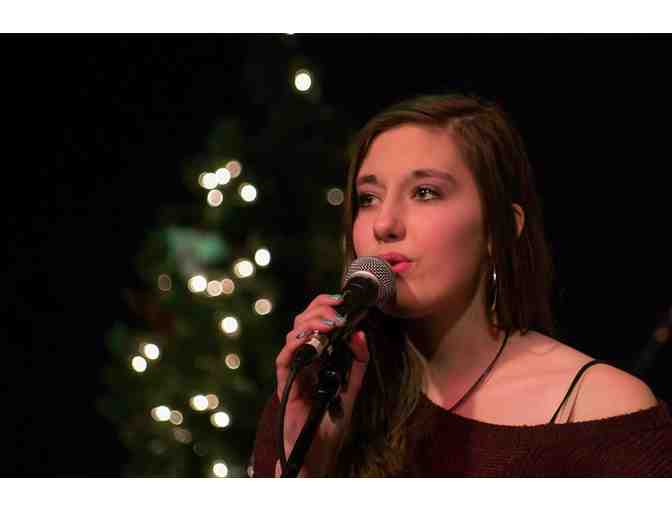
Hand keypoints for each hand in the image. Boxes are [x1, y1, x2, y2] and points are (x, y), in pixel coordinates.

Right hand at [274, 293, 369, 476]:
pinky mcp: (284, 383)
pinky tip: (309, 341)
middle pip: (303, 322)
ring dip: (311, 324)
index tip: (341, 299)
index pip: (316, 322)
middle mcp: (304, 359)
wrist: (317, 452)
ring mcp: (293, 370)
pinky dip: (295, 345)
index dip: (324, 306)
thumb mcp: (351, 389)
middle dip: (319, 310)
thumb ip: (357, 364)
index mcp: (318, 356)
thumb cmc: (331, 423)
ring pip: (293, 335)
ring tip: (330, 325)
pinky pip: (284, 358)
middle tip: (336, 311)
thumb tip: (361, 334)